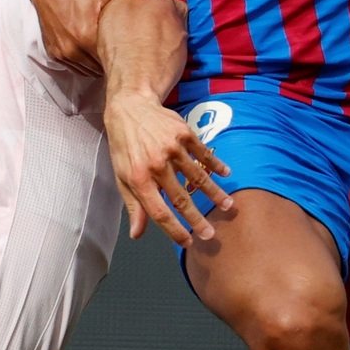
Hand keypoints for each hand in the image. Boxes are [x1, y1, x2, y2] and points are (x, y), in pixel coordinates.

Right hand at [26, 0, 157, 72]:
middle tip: (129, 55)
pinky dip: (87, 62)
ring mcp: (62, 53)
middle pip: (102, 66)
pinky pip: (76, 66)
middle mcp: (72, 48)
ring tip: (114, 55)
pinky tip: (97, 52)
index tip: (136, 52)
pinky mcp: (55, 54)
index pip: (113, 56)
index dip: (126, 55)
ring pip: (89, 69)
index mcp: (86, 34)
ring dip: (100, 63)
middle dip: (115, 60)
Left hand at [103, 94, 232, 243]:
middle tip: (211, 234)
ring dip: (214, 194)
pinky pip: (203, 154)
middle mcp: (156, 165)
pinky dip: (216, 165)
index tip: (188, 242)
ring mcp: (172, 148)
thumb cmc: (123, 145)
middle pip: (181, 199)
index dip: (175, 230)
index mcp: (138, 178)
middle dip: (198, 220)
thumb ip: (133, 205)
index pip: (159, 212)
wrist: (129, 107)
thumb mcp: (121, 176)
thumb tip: (138, 234)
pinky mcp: (184, 133)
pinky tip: (226, 174)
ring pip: (198, 177)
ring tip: (228, 206)